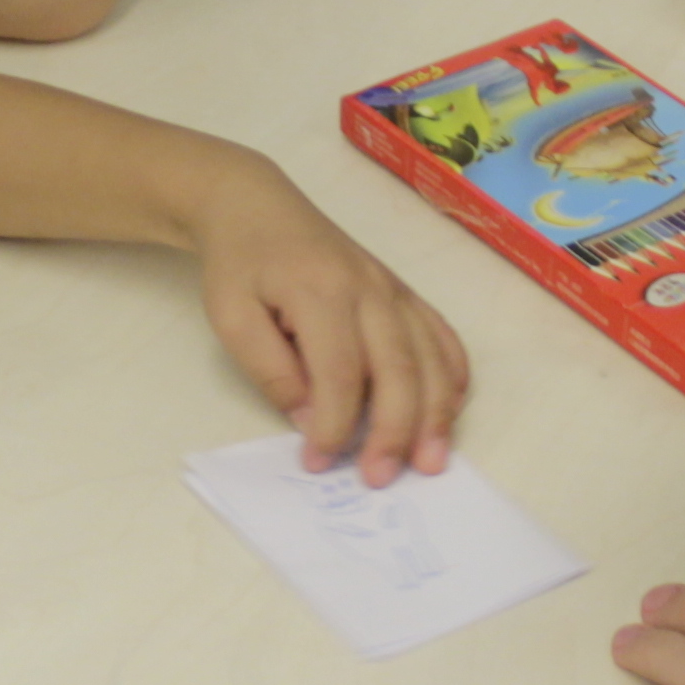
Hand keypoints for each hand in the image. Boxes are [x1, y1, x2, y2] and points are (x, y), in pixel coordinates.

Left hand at [187, 160, 466, 484]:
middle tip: (381, 479)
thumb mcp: (232, 318)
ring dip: (435, 415)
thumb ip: (271, 370)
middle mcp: (370, 290)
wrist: (256, 206)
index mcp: (321, 291)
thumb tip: (312, 419)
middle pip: (398, 369)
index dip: (335, 425)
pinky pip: (441, 336)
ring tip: (431, 462)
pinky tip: (449, 412)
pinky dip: (452, 376)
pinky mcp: (404, 292)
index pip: (339, 373)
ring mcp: (393, 289)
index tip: (319, 462)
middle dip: (394, 431)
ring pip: (430, 357)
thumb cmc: (240, 265)